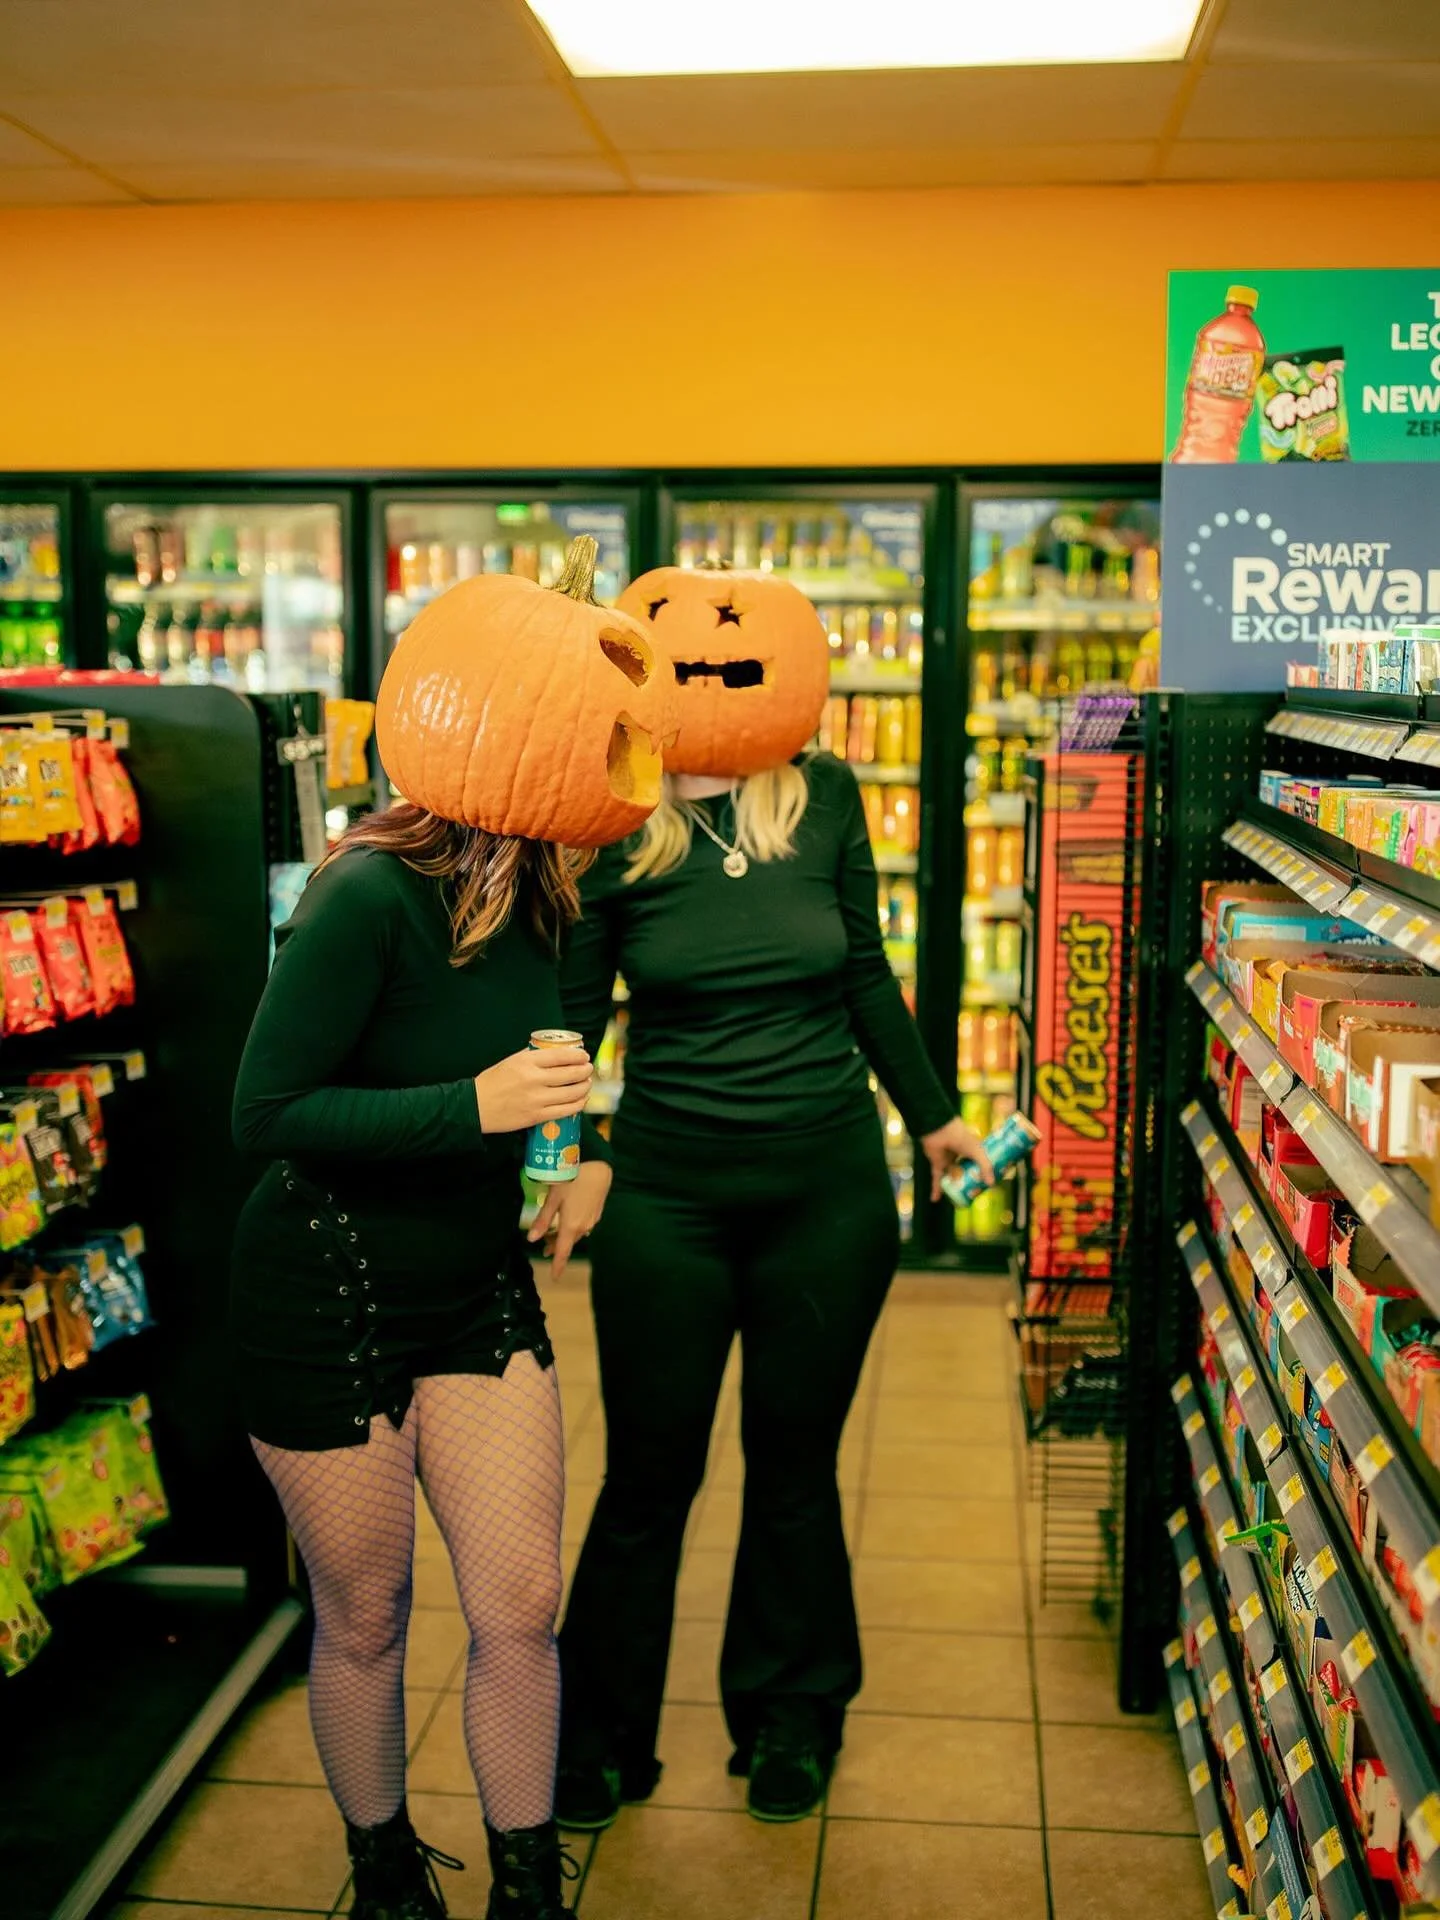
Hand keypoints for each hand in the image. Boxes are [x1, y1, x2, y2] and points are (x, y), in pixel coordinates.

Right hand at [475, 1045, 591, 1134]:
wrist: (476, 1107)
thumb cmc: (493, 1082)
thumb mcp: (511, 1061)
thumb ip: (532, 1057)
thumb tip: (555, 1054)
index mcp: (527, 1062)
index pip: (561, 1056)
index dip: (578, 1056)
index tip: (584, 1056)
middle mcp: (534, 1080)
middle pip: (571, 1074)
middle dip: (585, 1071)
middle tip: (588, 1069)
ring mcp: (536, 1099)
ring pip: (572, 1093)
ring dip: (584, 1087)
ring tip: (587, 1083)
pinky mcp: (536, 1116)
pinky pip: (565, 1111)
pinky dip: (577, 1104)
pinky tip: (581, 1100)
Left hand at [528, 1161, 612, 1277]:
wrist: (598, 1166)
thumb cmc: (572, 1179)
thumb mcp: (553, 1198)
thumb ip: (543, 1219)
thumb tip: (532, 1239)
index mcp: (571, 1227)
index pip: (563, 1252)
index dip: (558, 1266)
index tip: (554, 1277)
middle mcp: (583, 1227)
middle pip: (569, 1243)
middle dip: (557, 1247)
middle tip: (545, 1248)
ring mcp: (592, 1220)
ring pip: (576, 1234)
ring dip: (565, 1236)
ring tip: (555, 1233)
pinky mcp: (597, 1212)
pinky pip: (584, 1226)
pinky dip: (573, 1228)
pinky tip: (569, 1219)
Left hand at [919, 1117, 994, 1203]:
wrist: (939, 1129)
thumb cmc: (960, 1136)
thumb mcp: (977, 1151)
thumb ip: (985, 1167)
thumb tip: (991, 1184)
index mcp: (972, 1149)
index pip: (980, 1163)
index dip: (984, 1173)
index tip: (989, 1184)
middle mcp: (960, 1156)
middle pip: (967, 1173)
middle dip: (970, 1184)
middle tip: (975, 1195)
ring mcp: (949, 1160)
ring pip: (952, 1177)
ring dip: (955, 1188)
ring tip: (959, 1201)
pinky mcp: (937, 1164)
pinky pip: (937, 1179)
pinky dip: (936, 1189)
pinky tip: (935, 1200)